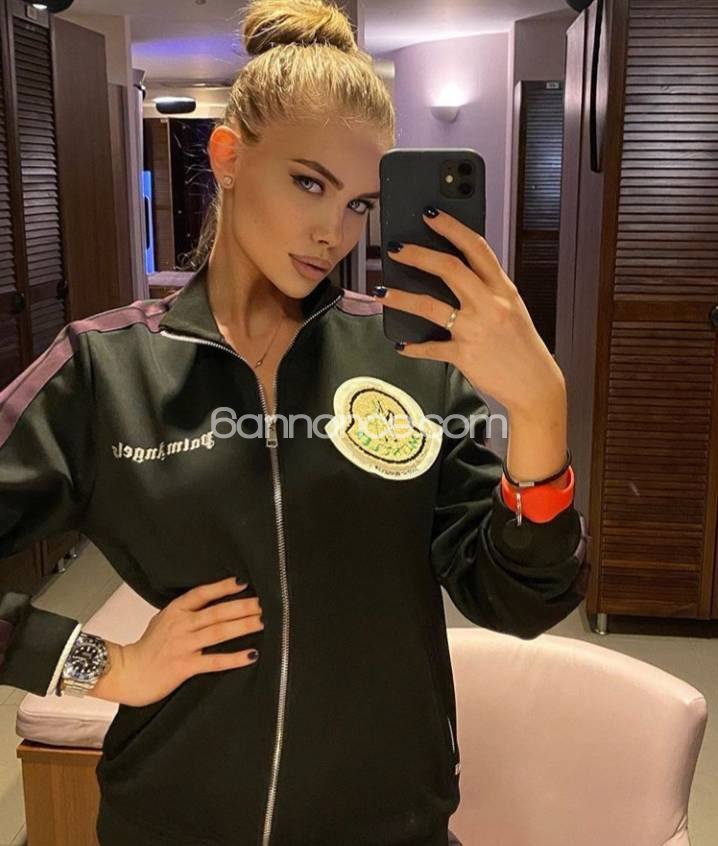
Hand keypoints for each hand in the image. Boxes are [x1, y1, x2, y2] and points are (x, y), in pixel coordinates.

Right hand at [92, 577, 262, 706]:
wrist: (126, 673)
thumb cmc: (148, 647)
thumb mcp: (163, 620)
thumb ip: (185, 610)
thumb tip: (210, 600)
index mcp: (175, 610)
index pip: (202, 593)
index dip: (223, 587)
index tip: (243, 582)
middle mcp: (181, 624)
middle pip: (217, 612)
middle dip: (242, 606)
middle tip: (264, 603)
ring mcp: (183, 645)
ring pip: (218, 632)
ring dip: (242, 626)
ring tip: (262, 622)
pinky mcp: (184, 666)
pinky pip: (214, 661)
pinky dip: (234, 658)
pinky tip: (251, 655)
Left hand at [377, 207, 564, 416]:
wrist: (534, 383)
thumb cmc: (521, 345)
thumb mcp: (511, 308)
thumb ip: (487, 290)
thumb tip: (453, 273)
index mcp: (503, 289)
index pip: (476, 248)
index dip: (451, 228)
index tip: (430, 215)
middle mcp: (489, 305)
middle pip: (449, 269)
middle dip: (418, 255)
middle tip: (395, 249)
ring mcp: (475, 329)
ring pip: (430, 306)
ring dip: (401, 297)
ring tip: (381, 292)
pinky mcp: (463, 354)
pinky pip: (431, 348)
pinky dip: (413, 346)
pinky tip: (402, 344)